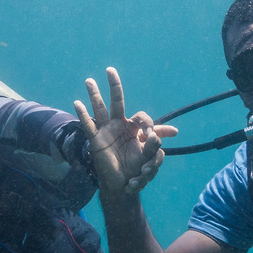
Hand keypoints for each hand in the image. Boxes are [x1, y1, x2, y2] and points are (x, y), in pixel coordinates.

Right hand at [75, 67, 176, 195]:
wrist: (123, 183)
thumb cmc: (136, 167)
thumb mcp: (150, 154)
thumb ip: (158, 141)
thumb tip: (174, 131)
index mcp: (133, 127)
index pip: (142, 117)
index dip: (148, 125)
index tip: (150, 137)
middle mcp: (118, 125)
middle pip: (117, 101)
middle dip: (114, 86)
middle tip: (110, 70)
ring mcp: (106, 131)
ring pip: (100, 109)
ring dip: (94, 95)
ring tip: (89, 80)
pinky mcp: (96, 140)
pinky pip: (88, 125)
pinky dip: (83, 114)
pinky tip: (77, 103)